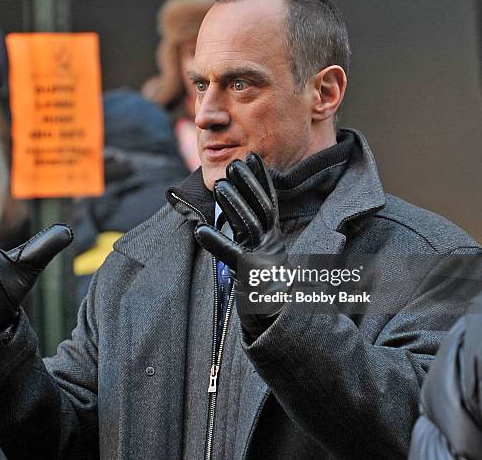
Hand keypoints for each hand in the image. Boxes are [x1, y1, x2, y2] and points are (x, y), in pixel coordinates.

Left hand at [195, 152, 286, 337]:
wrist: (282, 324)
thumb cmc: (268, 291)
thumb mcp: (265, 258)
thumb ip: (258, 237)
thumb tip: (247, 216)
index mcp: (275, 239)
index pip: (270, 203)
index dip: (262, 180)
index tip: (253, 158)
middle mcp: (272, 246)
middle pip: (262, 209)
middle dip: (249, 185)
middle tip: (235, 164)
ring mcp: (264, 261)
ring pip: (249, 227)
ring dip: (234, 205)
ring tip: (219, 186)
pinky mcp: (251, 278)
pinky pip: (232, 257)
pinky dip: (216, 242)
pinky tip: (200, 231)